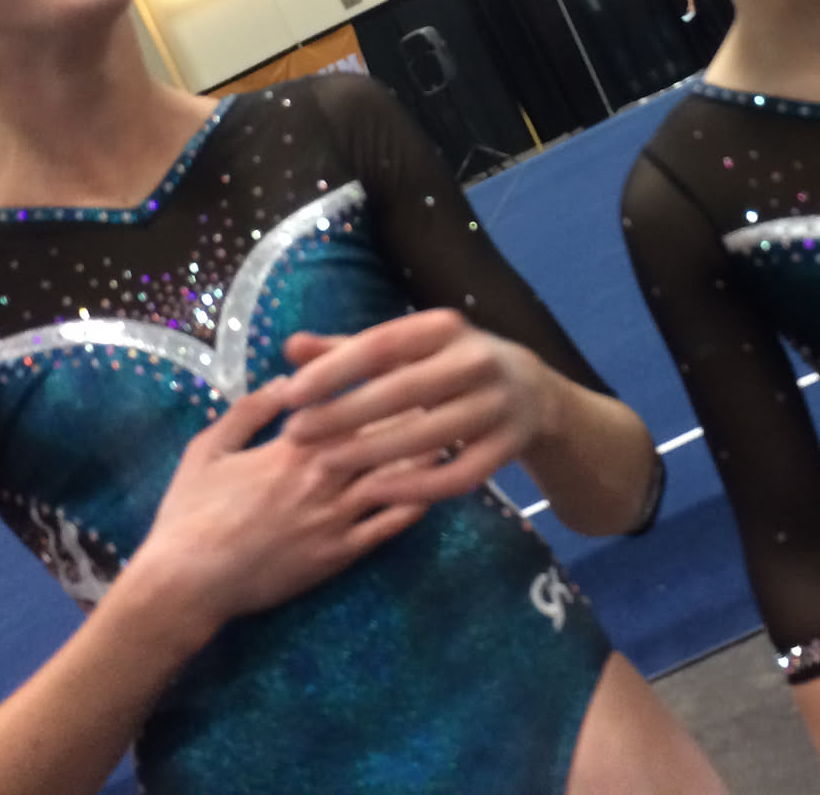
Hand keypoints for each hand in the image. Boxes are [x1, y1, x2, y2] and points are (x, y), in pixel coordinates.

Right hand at [119, 379, 426, 659]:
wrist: (188, 582)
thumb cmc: (191, 512)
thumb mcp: (209, 448)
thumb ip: (250, 410)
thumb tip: (288, 380)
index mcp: (293, 445)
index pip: (348, 401)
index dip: (377, 382)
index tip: (398, 368)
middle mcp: (323, 475)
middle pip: (384, 433)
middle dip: (412, 412)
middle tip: (435, 395)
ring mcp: (336, 516)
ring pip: (397, 475)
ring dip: (424, 453)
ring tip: (448, 433)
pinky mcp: (342, 553)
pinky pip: (391, 525)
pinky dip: (418, 501)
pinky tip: (436, 487)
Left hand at [280, 309, 551, 505]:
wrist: (529, 392)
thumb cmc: (445, 366)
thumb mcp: (405, 348)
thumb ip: (346, 349)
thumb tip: (290, 346)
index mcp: (444, 327)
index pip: (382, 345)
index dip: (334, 370)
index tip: (291, 393)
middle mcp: (476, 360)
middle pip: (403, 390)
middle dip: (344, 414)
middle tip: (295, 433)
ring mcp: (498, 405)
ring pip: (429, 436)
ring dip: (373, 452)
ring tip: (324, 463)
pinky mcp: (509, 446)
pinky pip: (460, 475)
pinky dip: (417, 486)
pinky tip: (375, 490)